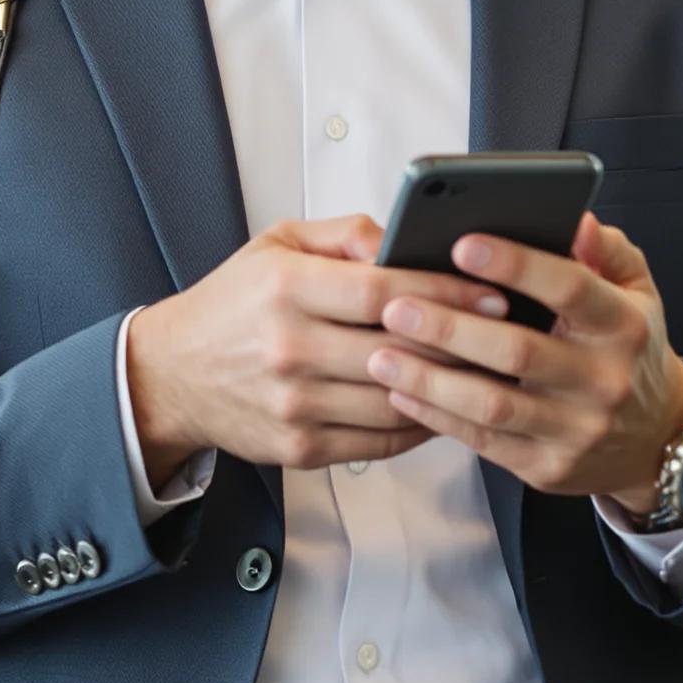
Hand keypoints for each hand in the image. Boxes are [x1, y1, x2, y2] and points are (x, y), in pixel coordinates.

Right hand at [127, 213, 512, 480]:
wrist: (171, 375)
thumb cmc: (234, 303)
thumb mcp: (276, 245)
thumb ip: (345, 235)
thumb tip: (404, 236)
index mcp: (285, 289)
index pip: (383, 291)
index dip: (446, 291)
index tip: (493, 289)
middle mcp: (289, 349)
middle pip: (400, 349)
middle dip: (464, 340)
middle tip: (511, 330)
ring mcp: (295, 405)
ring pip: (397, 401)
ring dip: (450, 387)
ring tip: (488, 370)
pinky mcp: (300, 448)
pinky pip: (380, 443)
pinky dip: (419, 425)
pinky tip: (442, 403)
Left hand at [363, 212, 682, 513]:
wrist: (657, 437)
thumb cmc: (629, 347)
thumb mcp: (636, 289)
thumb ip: (604, 248)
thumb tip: (576, 219)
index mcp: (623, 325)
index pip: (570, 288)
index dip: (516, 264)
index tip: (460, 243)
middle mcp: (603, 380)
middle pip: (518, 351)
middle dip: (450, 327)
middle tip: (393, 305)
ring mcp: (576, 429)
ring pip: (493, 405)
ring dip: (430, 379)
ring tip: (379, 354)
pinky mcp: (548, 468)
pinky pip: (484, 442)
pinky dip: (437, 416)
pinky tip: (400, 391)